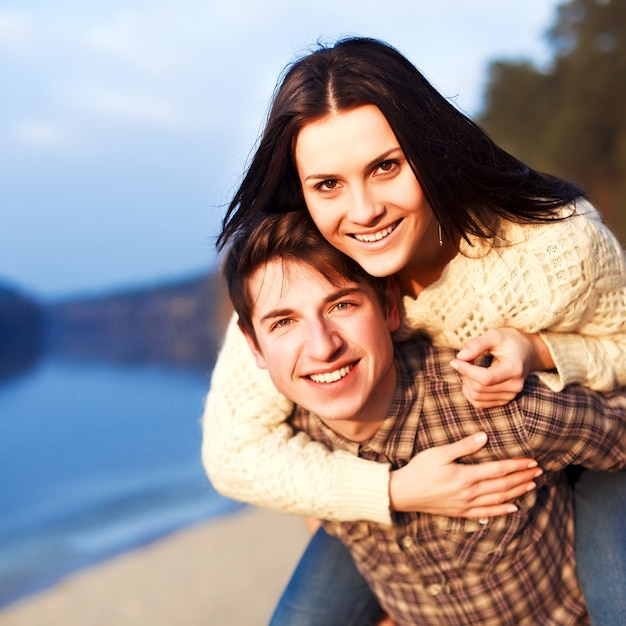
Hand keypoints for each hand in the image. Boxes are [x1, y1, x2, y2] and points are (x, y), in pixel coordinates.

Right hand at [389, 433, 540, 517]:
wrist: (404, 493)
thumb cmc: (420, 470)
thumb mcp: (439, 453)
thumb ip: (463, 446)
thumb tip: (484, 436)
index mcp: (466, 476)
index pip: (499, 470)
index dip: (517, 465)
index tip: (531, 461)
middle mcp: (470, 493)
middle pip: (503, 485)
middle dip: (522, 478)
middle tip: (538, 471)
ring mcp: (467, 505)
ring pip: (498, 499)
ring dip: (517, 492)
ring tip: (531, 485)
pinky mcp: (461, 512)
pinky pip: (487, 513)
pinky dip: (502, 510)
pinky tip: (513, 508)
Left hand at [449, 328, 553, 408]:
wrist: (528, 352)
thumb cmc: (510, 341)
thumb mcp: (495, 335)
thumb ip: (477, 344)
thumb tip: (459, 357)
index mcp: (515, 369)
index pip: (486, 378)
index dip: (467, 370)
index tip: (455, 360)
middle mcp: (515, 386)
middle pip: (479, 388)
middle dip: (465, 374)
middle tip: (465, 360)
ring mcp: (510, 396)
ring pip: (476, 397)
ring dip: (466, 383)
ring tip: (470, 368)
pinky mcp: (503, 401)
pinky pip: (478, 403)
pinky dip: (469, 392)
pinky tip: (472, 379)